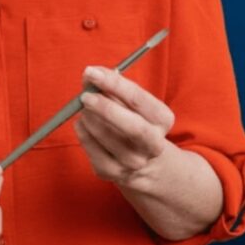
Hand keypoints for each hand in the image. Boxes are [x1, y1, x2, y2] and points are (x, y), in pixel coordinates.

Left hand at [74, 66, 174, 185]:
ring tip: (83, 106)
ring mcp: (134, 162)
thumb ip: (112, 87)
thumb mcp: (131, 103)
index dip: (114, 84)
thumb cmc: (133, 121)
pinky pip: (93, 150)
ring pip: (108, 138)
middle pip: (133, 127)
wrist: (145, 163)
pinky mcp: (113, 172)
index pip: (138, 100)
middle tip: (85, 95)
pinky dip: (83, 132)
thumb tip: (89, 76)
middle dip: (106, 108)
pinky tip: (82, 122)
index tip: (92, 72)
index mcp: (162, 120)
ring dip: (90, 118)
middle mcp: (153, 145)